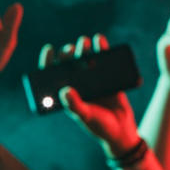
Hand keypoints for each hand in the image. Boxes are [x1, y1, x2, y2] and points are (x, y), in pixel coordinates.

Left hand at [45, 35, 138, 153]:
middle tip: (71, 49)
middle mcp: (77, 85)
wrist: (121, 130)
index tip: (49, 49)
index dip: (48, 61)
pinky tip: (100, 39)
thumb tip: (64, 90)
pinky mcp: (108, 77)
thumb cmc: (99, 126)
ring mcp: (93, 80)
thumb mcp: (85, 116)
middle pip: (69, 64)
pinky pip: (104, 60)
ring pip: (85, 59)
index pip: (52, 75)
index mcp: (66, 94)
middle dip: (69, 53)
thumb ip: (75, 105)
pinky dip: (102, 48)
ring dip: (84, 48)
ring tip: (85, 41)